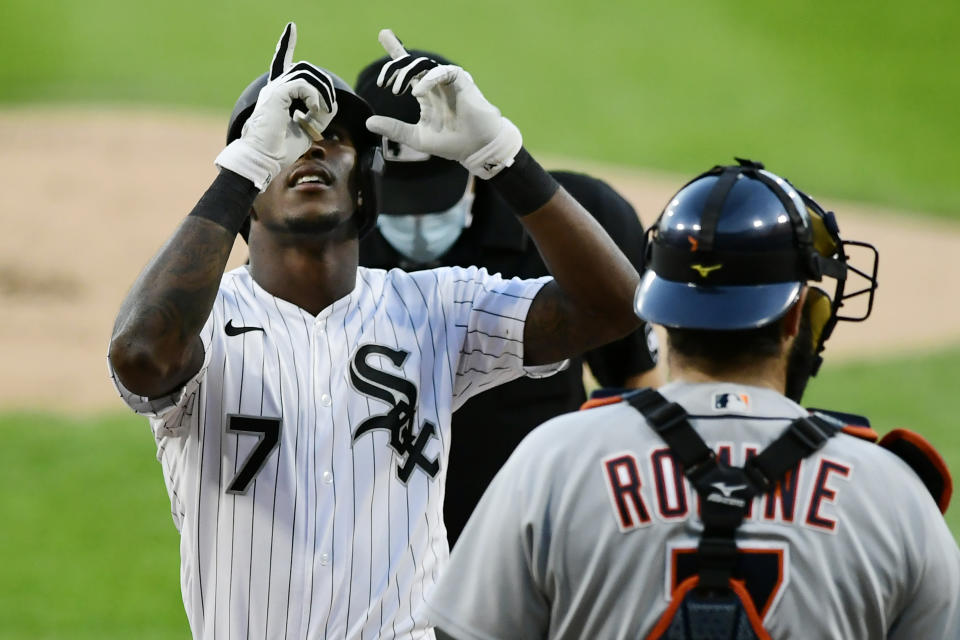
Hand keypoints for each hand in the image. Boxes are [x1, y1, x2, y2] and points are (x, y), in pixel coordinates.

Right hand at [215, 22, 337, 190]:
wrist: (264, 159)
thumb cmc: (282, 149)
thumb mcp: (308, 128)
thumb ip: (319, 113)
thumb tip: (331, 102)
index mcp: (278, 94)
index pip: (281, 61)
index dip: (286, 44)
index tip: (291, 27)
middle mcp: (274, 87)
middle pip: (305, 68)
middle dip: (324, 84)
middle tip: (327, 108)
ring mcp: (274, 89)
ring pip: (306, 72)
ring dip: (322, 92)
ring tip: (321, 112)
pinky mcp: (276, 94)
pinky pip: (303, 85)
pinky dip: (315, 97)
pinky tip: (314, 112)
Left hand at [365, 29, 522, 178]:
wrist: (476, 149)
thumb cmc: (450, 144)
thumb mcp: (416, 138)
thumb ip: (394, 129)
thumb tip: (368, 122)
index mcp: (425, 94)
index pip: (408, 69)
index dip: (395, 51)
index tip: (383, 39)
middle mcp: (435, 85)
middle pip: (413, 63)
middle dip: (395, 67)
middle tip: (384, 82)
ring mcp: (447, 82)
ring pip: (425, 65)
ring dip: (408, 73)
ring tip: (397, 89)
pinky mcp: (461, 82)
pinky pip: (443, 72)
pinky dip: (429, 79)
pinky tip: (418, 92)